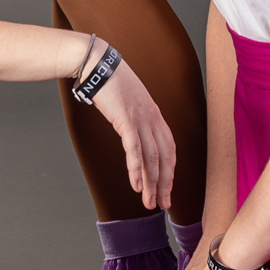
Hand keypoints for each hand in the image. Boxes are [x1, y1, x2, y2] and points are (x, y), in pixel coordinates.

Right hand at [91, 58, 175, 212]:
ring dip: (151, 183)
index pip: (169, 148)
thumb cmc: (111, 82)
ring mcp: (140, 119)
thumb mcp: (130, 102)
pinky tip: (137, 186)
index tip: (168, 189)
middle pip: (164, 157)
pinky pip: (134, 149)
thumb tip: (134, 134)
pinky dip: (136, 169)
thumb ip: (136, 118)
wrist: (98, 64)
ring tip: (149, 203)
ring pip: (151, 158)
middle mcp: (152, 118)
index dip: (170, 171)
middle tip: (163, 204)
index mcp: (155, 114)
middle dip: (165, 183)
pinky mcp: (125, 120)